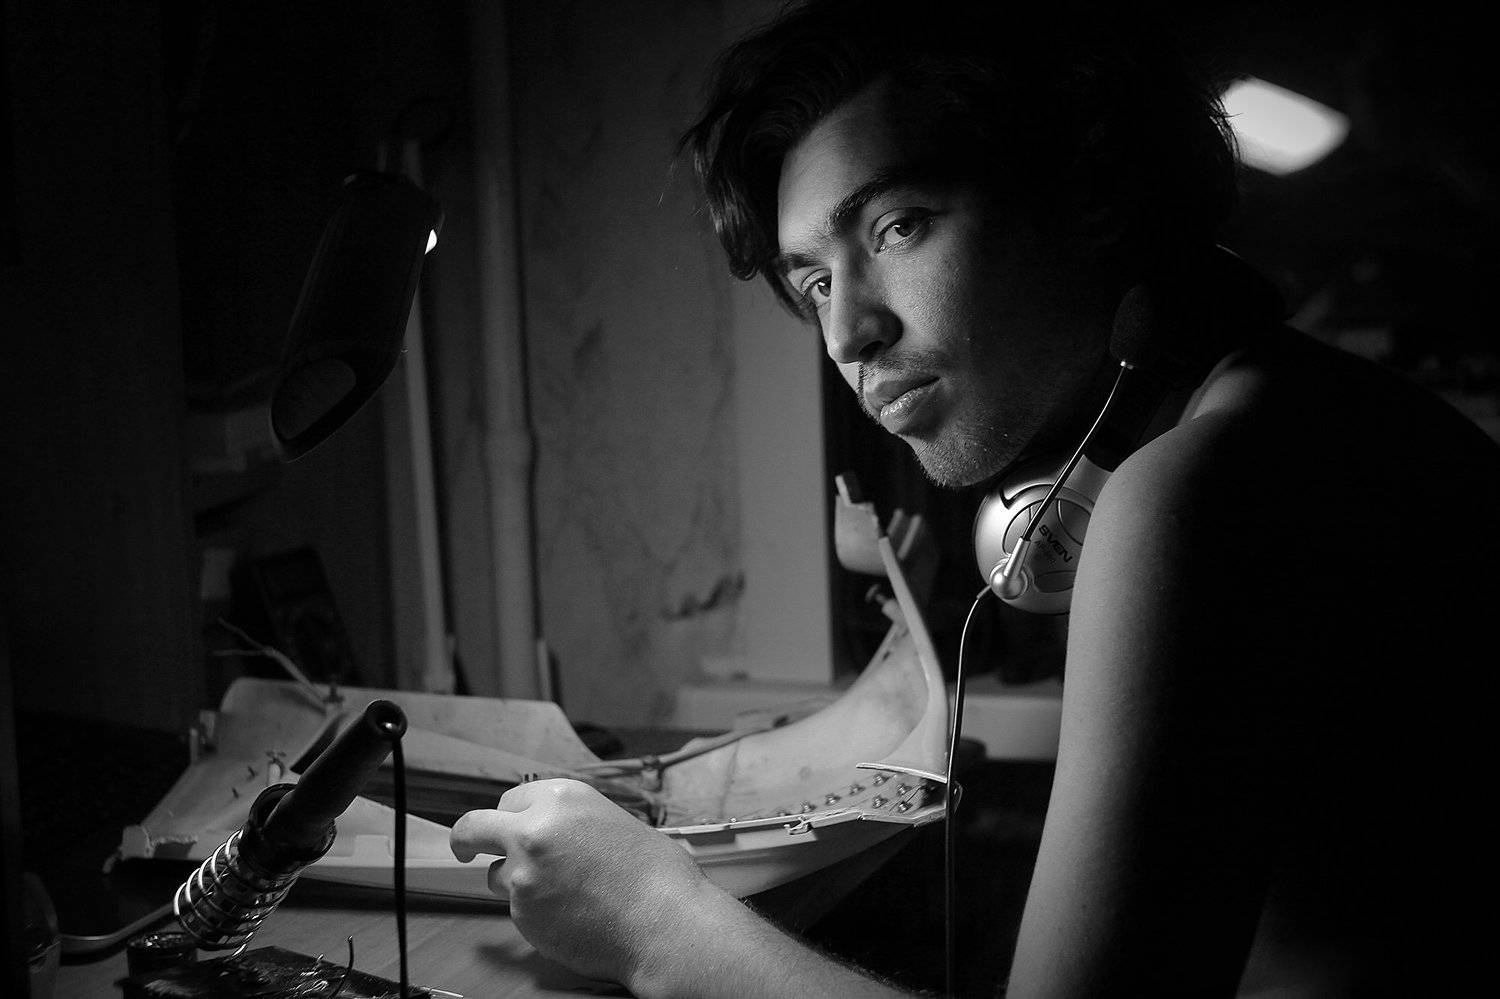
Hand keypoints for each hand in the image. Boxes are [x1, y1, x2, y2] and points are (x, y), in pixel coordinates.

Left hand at [451, 778, 711, 986]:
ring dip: (516, 882)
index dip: (513, 816)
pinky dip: (537, 912)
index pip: (511, 799)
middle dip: (466, 838)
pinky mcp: (522, 914)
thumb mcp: (613, 821)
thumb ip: (571, 822)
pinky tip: (572, 915)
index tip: (509, 826)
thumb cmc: (655, 874)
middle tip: (464, 847)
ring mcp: (523, 874)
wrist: (663, 921)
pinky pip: (518, 910)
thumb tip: (551, 833)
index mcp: (562, 798)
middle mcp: (534, 830)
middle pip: (474, 827)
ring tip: (564, 894)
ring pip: (497, 875)